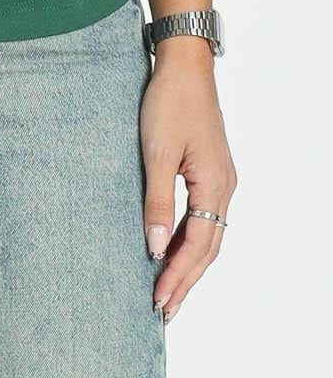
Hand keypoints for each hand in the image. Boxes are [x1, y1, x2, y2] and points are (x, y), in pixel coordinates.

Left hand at [140, 45, 235, 323]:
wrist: (184, 66)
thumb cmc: (169, 103)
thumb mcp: (156, 153)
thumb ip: (156, 202)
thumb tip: (154, 248)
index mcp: (215, 186)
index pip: (198, 246)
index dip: (178, 276)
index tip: (159, 301)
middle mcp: (224, 188)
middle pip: (207, 248)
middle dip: (185, 280)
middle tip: (163, 311)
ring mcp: (219, 181)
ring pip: (207, 236)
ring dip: (186, 264)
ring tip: (166, 291)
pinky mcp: (209, 172)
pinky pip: (202, 218)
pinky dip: (187, 240)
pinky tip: (170, 251)